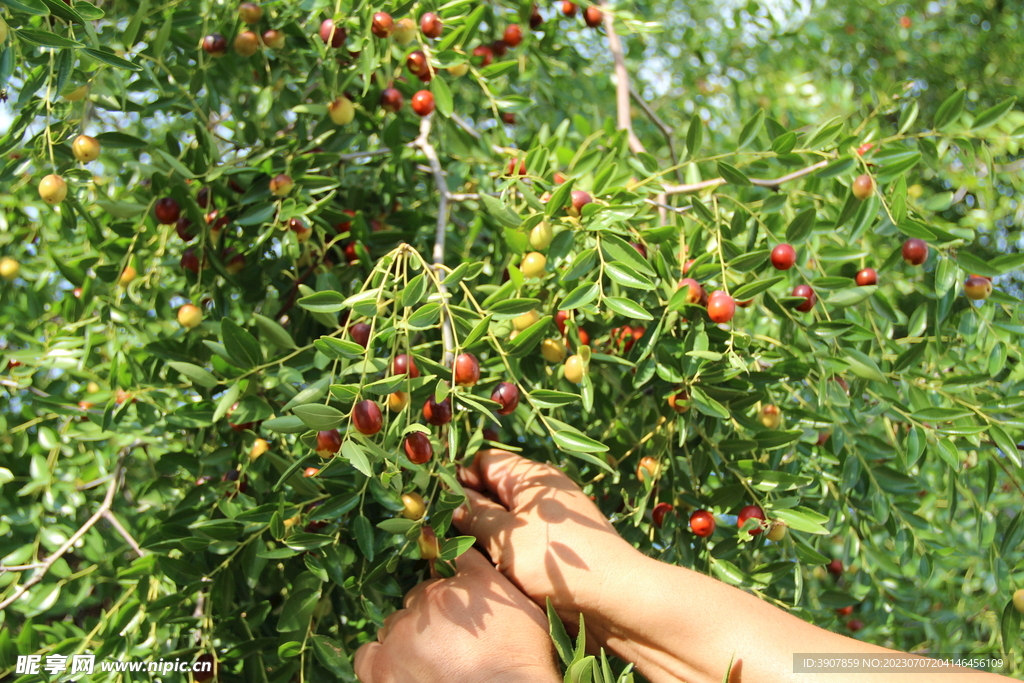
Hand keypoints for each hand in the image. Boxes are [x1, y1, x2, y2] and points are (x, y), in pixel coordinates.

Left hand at [354, 548, 560, 682]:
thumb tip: (459, 544)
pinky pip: (366, 657)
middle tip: (448, 645)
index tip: (459, 625)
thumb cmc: (518, 654)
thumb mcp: (511, 601)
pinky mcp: (383, 671)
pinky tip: (398, 669)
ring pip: (391, 629)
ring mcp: (398, 641)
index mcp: (446, 590)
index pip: (434, 587)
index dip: (446, 606)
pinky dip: (378, 660)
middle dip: (425, 620)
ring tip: (428, 661)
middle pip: (412, 607)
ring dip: (404, 639)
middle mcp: (418, 609)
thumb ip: (480, 568)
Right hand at [452, 449, 642, 626]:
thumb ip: (474, 515)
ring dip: (482, 539)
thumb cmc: (561, 563)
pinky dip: (500, 556)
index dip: (458, 480)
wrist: (617, 603)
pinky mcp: (554, 553)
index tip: (434, 504)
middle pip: (491, 493)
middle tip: (438, 534)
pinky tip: (486, 574)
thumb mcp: (507, 537)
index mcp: (532, 478)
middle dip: (466, 512)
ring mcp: (549, 524)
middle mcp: (541, 495)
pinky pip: (516, 546)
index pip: (483, 463)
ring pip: (501, 524)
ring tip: (460, 558)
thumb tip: (449, 500)